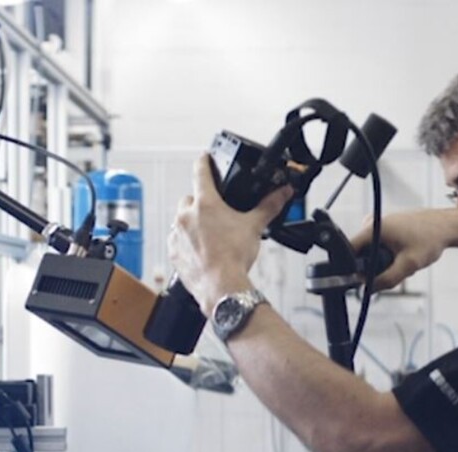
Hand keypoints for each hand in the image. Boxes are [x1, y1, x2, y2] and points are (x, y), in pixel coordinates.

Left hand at [168, 154, 292, 314]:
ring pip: (182, 220)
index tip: (205, 158)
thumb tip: (283, 193)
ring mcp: (177, 235)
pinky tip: (202, 250)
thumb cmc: (234, 258)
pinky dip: (187, 242)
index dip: (204, 161)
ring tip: (211, 236)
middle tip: (216, 213)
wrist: (221, 287)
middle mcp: (186, 216)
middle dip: (200, 202)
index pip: (200, 171)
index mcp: (206, 204)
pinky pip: (177, 241)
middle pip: (190, 198)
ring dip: (193, 223)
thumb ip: (269, 206)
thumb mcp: (255, 226)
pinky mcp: (173, 252)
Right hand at [350, 209, 454, 290]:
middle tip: (394, 269)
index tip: (363, 279)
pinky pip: (378, 245)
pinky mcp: (386, 226)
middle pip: (360, 252)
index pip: (349, 249)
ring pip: (370, 250)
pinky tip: (403, 254)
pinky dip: (388, 254)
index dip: (352, 267)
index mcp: (374, 227)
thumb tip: (368, 290)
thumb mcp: (408, 265)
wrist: (448, 226)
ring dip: (383, 261)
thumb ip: (386, 280)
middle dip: (374, 266)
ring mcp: (379, 223)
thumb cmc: (431, 240)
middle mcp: (373, 222)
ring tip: (403, 261)